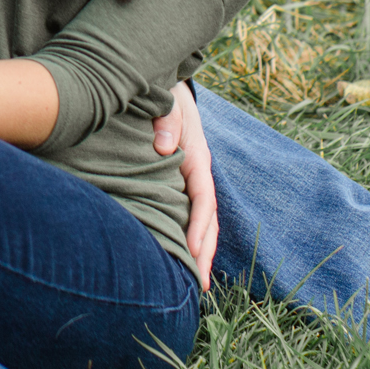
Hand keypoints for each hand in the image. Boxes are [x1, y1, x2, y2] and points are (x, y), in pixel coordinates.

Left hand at [152, 79, 217, 291]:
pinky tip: (180, 256)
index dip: (199, 227)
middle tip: (201, 286)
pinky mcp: (178, 179)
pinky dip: (187, 235)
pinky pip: (186, 211)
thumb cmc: (164, 93)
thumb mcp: (167, 100)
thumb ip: (166, 120)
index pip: (203, 199)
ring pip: (199, 219)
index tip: (193, 253)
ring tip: (196, 283)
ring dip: (199, 250)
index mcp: (197, 157)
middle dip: (205, 252)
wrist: (165, 82)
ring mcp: (189, 177)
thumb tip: (162, 148)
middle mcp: (198, 172)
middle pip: (207, 219)